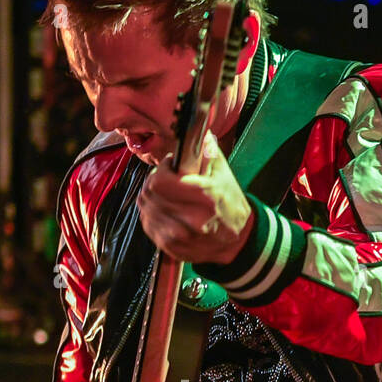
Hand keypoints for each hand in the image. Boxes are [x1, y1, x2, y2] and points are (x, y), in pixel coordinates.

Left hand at [138, 132, 253, 263]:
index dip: (161, 170)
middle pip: (149, 193)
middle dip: (154, 182)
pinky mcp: (169, 246)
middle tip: (165, 180)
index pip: (160, 181)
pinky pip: (147, 223)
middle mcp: (189, 219)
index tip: (169, 167)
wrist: (235, 243)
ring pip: (145, 208)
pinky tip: (165, 210)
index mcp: (204, 197)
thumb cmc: (230, 208)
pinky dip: (152, 213)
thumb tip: (201, 134)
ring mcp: (178, 236)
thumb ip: (209, 153)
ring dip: (152, 198)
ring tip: (166, 195)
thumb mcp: (224, 177)